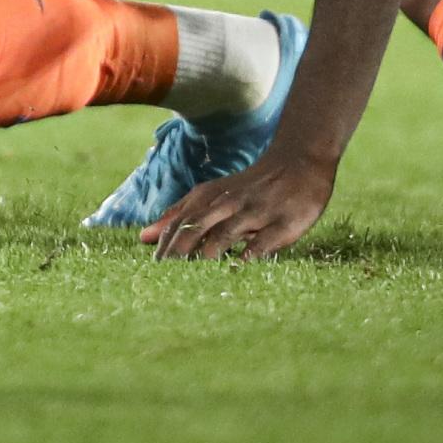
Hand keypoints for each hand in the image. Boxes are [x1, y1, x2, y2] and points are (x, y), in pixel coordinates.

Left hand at [143, 149, 335, 261]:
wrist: (298, 163)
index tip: (151, 272)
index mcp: (208, 197)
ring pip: (225, 234)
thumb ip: (179, 213)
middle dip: (177, 254)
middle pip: (195, 228)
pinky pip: (262, 242)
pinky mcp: (282, 224)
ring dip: (207, 256)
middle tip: (164, 280)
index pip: (177, 223)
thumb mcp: (211, 194)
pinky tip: (237, 271)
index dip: (163, 247)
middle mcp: (227, 204)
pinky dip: (248, 256)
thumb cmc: (248, 186)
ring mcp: (254, 213)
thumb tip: (143, 236)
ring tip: (192, 280)